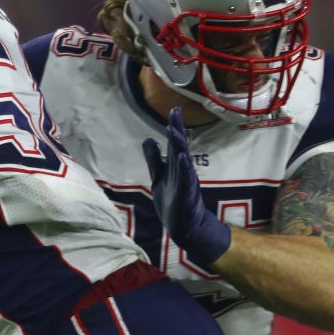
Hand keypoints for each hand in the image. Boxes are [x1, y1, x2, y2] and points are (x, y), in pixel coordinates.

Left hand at [142, 107, 230, 265]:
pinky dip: (185, 168)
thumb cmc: (172, 200)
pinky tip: (183, 157)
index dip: (173, 127)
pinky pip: (186, 179)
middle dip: (177, 129)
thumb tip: (148, 140)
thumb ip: (154, 159)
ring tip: (175, 130)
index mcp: (175, 165)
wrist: (182, 224)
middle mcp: (182, 170)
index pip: (174, 143)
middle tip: (175, 112)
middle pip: (179, 146)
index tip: (173, 110)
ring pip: (182, 159)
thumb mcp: (158, 176)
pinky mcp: (186, 193)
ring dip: (179, 145)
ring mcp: (185, 181)